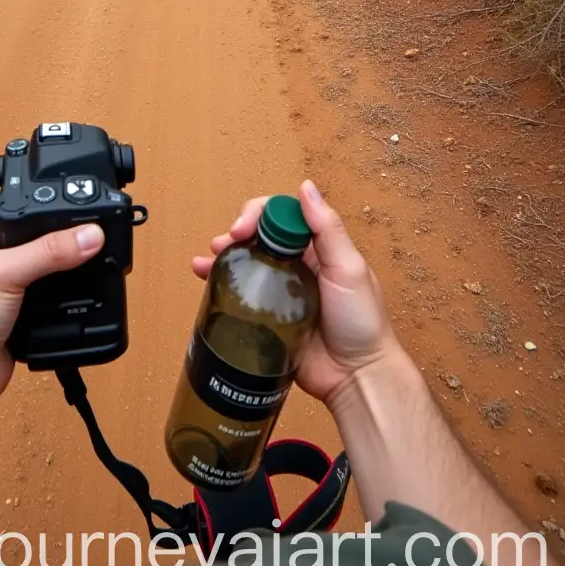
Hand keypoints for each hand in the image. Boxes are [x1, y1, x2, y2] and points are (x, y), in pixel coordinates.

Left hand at [0, 188, 104, 402]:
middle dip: (35, 226)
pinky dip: (53, 296)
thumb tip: (88, 234)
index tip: (32, 183)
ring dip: (47, 263)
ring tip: (72, 248)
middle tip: (61, 215)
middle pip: (10, 234)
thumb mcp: (7, 272)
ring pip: (27, 267)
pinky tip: (70, 292)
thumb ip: (49, 251)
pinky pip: (36, 300)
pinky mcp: (10, 318)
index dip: (4, 189)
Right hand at [192, 180, 397, 405]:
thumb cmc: (361, 322)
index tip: (244, 226)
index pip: (282, 216)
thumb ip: (328, 229)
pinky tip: (203, 278)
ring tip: (209, 259)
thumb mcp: (349, 269)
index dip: (259, 214)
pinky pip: (240, 293)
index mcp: (316, 249)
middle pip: (260, 235)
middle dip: (238, 231)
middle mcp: (296, 265)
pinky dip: (219, 281)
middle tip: (225, 243)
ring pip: (246, 260)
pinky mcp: (266, 317)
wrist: (355, 378)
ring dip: (225, 253)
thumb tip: (306, 187)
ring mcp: (279, 291)